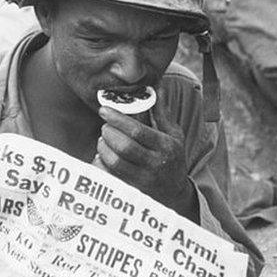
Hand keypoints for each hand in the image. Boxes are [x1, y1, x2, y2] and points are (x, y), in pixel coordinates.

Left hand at [96, 89, 196, 217]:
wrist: (175, 192)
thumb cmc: (173, 158)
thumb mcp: (173, 134)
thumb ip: (161, 111)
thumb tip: (156, 84)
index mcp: (166, 146)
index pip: (138, 131)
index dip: (118, 119)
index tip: (104, 110)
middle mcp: (156, 164)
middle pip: (124, 147)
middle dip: (109, 134)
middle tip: (104, 127)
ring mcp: (144, 180)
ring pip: (115, 162)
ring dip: (103, 148)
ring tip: (102, 141)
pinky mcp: (133, 190)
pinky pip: (110, 177)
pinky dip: (101, 165)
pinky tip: (102, 157)